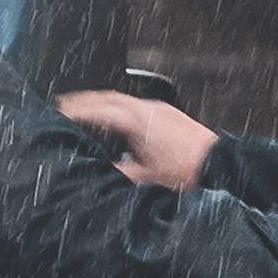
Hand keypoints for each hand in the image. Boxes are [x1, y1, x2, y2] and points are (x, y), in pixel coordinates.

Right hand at [60, 86, 217, 190]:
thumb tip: (96, 174)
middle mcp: (146, 109)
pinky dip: (118, 109)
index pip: (95, 110)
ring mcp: (158, 109)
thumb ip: (115, 174)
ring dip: (101, 104)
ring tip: (86, 112)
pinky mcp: (168, 114)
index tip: (56, 113)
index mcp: (135, 121)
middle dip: (82, 101)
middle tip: (63, 106)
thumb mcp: (144, 179)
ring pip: (122, 99)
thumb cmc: (188, 172)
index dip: (72, 111)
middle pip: (106, 97)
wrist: (221, 165)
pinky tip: (118, 122)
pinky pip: (135, 105)